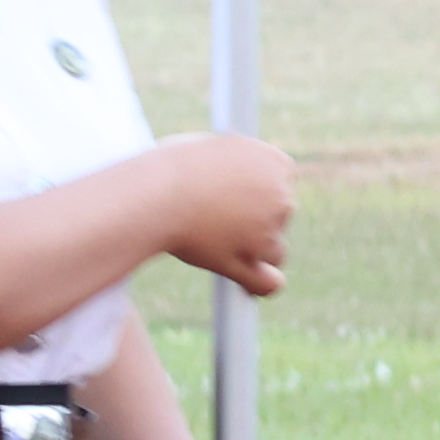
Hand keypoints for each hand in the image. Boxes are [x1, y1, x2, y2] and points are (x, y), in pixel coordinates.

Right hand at [159, 135, 298, 293]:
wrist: (157, 193)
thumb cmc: (174, 169)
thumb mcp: (216, 151)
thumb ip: (238, 166)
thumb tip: (242, 178)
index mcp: (276, 163)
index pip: (283, 182)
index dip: (260, 192)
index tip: (239, 198)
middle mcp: (281, 195)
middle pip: (282, 215)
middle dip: (258, 221)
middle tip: (220, 220)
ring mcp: (269, 229)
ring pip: (274, 250)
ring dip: (255, 252)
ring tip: (216, 245)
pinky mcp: (252, 258)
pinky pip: (268, 281)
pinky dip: (259, 285)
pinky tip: (245, 287)